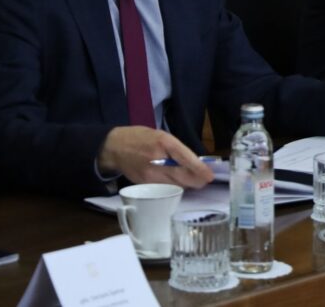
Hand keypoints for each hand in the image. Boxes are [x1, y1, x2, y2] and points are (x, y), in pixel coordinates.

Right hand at [98, 126, 214, 188]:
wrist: (114, 147)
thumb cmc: (141, 138)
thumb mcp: (162, 136)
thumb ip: (177, 149)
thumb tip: (195, 163)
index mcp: (164, 142)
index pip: (186, 159)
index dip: (200, 170)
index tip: (210, 176)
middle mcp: (157, 159)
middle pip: (182, 177)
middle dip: (197, 181)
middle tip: (205, 180)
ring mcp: (150, 174)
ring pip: (175, 186)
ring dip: (186, 185)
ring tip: (192, 180)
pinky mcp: (144, 184)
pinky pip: (164, 189)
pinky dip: (173, 187)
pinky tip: (177, 183)